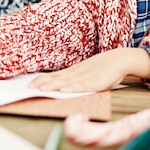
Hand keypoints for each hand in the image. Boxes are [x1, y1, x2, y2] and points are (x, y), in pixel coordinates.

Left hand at [28, 48, 149, 92]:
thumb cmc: (103, 68)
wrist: (119, 60)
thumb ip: (75, 78)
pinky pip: (82, 85)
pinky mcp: (95, 82)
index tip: (30, 83)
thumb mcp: (86, 71)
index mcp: (74, 71)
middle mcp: (77, 73)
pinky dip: (72, 88)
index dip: (43, 79)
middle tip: (30, 87)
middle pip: (57, 78)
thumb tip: (61, 84)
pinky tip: (64, 90)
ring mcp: (86, 77)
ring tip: (42, 89)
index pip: (55, 75)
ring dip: (53, 86)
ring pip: (67, 82)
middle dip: (43, 83)